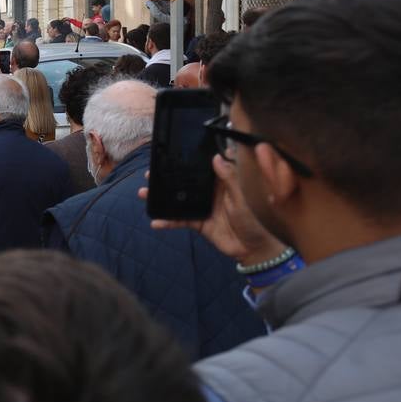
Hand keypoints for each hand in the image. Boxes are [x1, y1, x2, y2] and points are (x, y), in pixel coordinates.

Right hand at [138, 158, 286, 265]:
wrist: (255, 248)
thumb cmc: (256, 219)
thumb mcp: (243, 197)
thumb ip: (230, 177)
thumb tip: (216, 157)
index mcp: (222, 181)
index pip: (203, 167)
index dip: (188, 159)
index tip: (172, 152)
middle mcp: (209, 192)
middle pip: (184, 181)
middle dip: (166, 177)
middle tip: (150, 173)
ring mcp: (202, 207)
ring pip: (177, 199)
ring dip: (160, 197)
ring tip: (144, 193)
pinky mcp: (198, 223)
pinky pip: (179, 220)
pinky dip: (167, 222)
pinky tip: (155, 222)